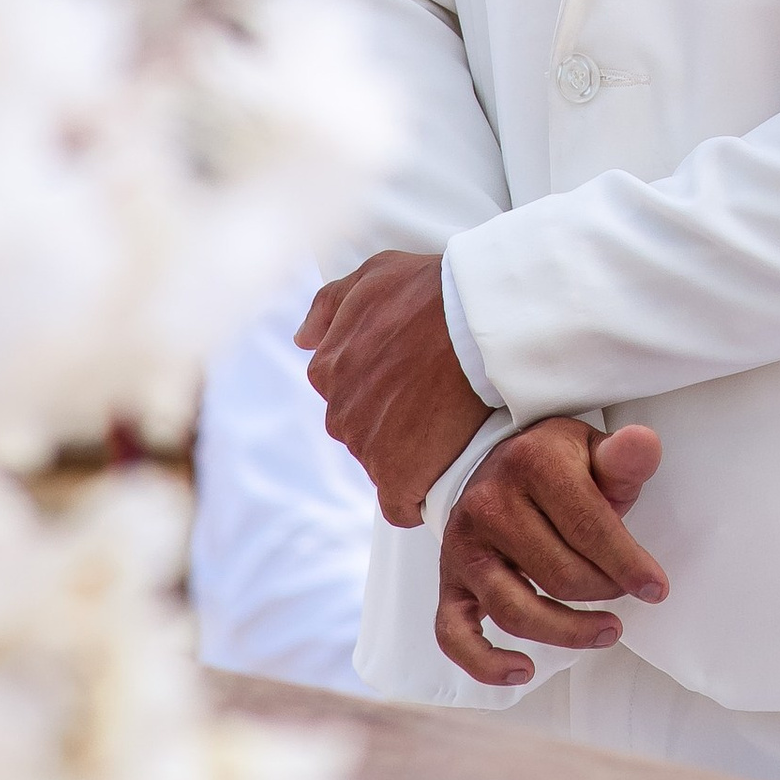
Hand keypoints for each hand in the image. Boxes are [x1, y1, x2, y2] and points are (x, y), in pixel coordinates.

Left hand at [299, 251, 488, 527]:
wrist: (477, 323)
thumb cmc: (432, 292)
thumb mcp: (375, 274)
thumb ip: (329, 306)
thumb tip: (302, 340)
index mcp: (328, 370)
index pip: (345, 395)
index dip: (382, 389)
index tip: (413, 381)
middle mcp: (340, 413)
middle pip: (364, 431)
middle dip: (394, 422)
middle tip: (437, 402)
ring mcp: (368, 448)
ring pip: (384, 464)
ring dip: (412, 454)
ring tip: (451, 430)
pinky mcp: (398, 479)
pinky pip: (401, 505)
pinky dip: (418, 497)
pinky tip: (443, 476)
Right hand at [435, 418, 669, 688]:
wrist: (492, 462)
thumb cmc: (556, 465)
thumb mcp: (592, 450)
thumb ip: (621, 457)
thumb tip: (643, 444)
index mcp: (532, 464)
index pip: (589, 527)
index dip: (628, 565)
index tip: (657, 589)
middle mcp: (489, 504)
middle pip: (558, 575)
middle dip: (604, 592)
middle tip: (627, 594)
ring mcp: (463, 547)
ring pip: (516, 611)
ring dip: (568, 633)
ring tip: (608, 631)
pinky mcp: (448, 582)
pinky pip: (454, 635)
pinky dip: (486, 663)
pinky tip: (523, 671)